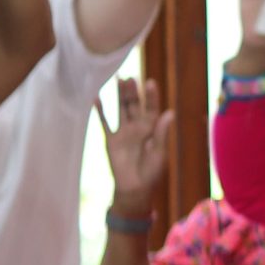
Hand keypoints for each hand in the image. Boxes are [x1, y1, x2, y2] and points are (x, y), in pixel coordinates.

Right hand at [99, 79, 173, 213]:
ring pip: (120, 109)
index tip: (150, 82)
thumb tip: (169, 113)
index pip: (152, 108)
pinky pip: (104, 122)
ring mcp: (123, 132)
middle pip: (135, 105)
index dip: (151, 96)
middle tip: (130, 77)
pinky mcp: (111, 139)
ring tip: (117, 79)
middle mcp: (138, 127)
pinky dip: (100, 111)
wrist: (134, 187)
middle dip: (133, 91)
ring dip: (119, 95)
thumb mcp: (159, 152)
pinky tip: (95, 98)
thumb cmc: (151, 171)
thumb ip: (161, 132)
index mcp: (152, 129)